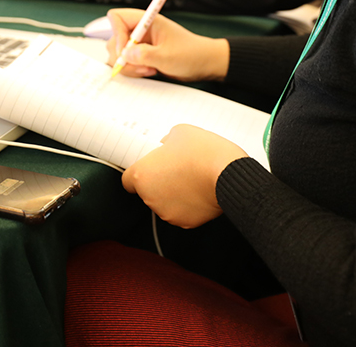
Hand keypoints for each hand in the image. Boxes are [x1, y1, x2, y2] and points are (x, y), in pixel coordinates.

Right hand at [105, 8, 228, 80]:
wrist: (203, 64)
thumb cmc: (191, 54)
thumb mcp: (168, 56)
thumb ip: (146, 55)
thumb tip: (125, 54)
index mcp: (147, 20)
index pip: (117, 18)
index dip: (117, 34)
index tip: (125, 51)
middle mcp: (140, 30)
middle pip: (114, 39)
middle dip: (124, 56)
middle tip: (142, 65)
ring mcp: (140, 43)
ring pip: (119, 54)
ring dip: (129, 66)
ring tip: (148, 69)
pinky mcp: (141, 55)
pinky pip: (127, 63)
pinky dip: (134, 70)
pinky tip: (150, 71)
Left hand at [122, 124, 247, 228]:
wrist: (228, 174)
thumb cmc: (203, 152)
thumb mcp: (179, 133)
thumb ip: (166, 142)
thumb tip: (167, 147)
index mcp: (142, 175)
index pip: (127, 180)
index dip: (139, 172)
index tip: (150, 167)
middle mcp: (150, 198)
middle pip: (148, 191)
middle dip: (160, 181)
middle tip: (178, 167)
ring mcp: (167, 212)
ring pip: (165, 202)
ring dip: (174, 193)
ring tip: (193, 178)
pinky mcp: (185, 222)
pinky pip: (182, 211)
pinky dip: (189, 204)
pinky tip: (200, 190)